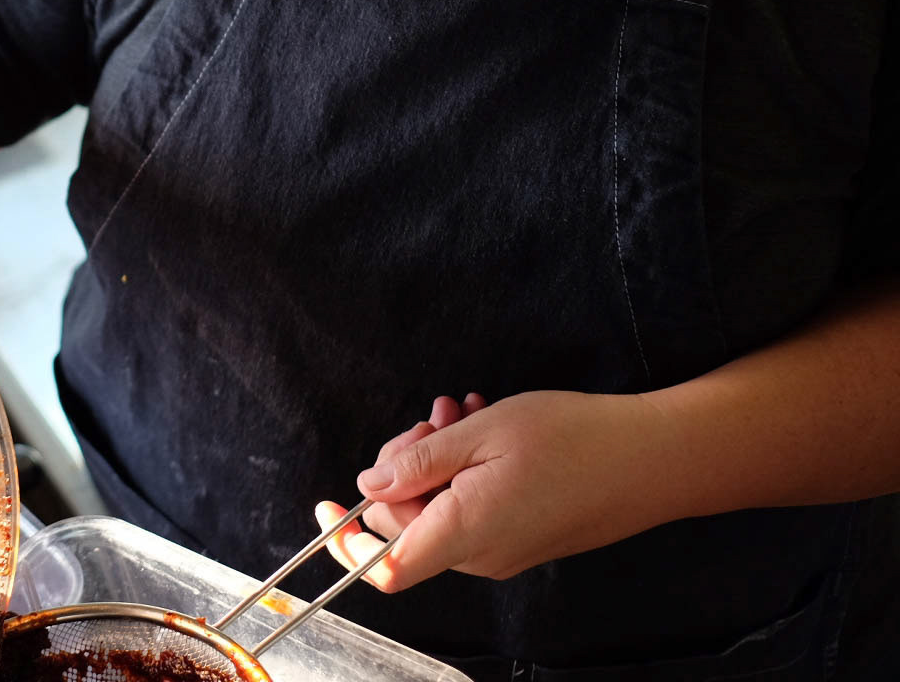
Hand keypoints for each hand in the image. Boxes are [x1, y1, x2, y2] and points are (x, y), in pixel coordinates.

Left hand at [314, 390, 679, 591]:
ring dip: (436, 459)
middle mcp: (480, 555)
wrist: (655, 459)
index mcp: (465, 533)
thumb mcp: (482, 433)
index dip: (345, 543)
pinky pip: (468, 510)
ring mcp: (503, 551)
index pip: (385, 567)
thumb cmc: (574, 439)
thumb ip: (418, 463)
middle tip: (431, 417)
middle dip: (403, 465)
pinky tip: (480, 428)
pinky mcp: (521, 539)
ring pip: (436, 509)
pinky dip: (462, 470)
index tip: (325, 506)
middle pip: (404, 523)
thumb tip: (368, 486)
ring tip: (460, 412)